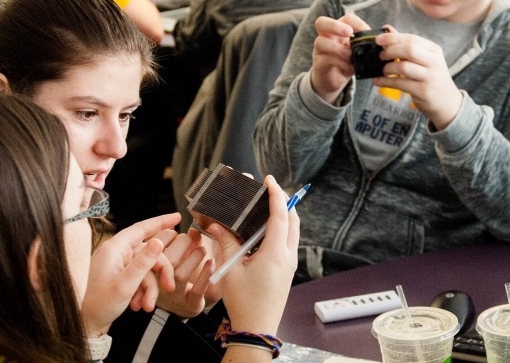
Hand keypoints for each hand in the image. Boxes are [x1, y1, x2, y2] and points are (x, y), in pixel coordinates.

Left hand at [81, 213, 179, 335]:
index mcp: (114, 249)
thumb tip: (158, 242)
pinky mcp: (118, 276)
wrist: (85, 322)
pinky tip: (137, 304)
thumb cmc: (99, 304)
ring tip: (146, 305)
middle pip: (149, 254)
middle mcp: (115, 253)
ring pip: (146, 270)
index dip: (160, 222)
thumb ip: (144, 262)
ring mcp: (117, 264)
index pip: (141, 228)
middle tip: (169, 288)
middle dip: (160, 274)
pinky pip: (138, 278)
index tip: (177, 217)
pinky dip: (142, 292)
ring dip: (150, 289)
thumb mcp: (126, 284)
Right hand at [153, 229, 218, 317]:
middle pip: (167, 259)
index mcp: (150, 268)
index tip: (177, 233)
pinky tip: (211, 263)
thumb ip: (180, 243)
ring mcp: (174, 295)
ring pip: (181, 274)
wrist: (180, 307)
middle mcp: (159, 283)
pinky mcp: (189, 304)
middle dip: (182, 242)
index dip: (169, 234)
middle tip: (191, 240)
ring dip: (195, 257)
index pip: (155, 246)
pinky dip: (205, 275)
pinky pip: (196, 290)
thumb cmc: (174, 277)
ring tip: (202, 250)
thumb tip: (194, 231)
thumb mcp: (172, 258)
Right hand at [206, 176, 299, 333]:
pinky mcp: (287, 270)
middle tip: (269, 190)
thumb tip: (216, 225)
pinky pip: (289, 242)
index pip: (280, 215)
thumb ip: (225, 244)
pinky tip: (266, 229)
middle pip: (293, 220)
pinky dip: (282, 229)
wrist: (257, 328)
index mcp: (276, 253)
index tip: (269, 180)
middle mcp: (288, 256)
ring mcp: (290, 264)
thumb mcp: (230, 270)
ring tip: (268, 205)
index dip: (276, 195)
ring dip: (284, 215)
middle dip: (284, 201)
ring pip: (293, 231)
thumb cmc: (244, 302)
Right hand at [309, 15, 370, 101]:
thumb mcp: (357, 53)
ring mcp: (319, 50)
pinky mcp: (319, 63)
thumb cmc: (346, 63)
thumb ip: (365, 45)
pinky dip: (340, 63)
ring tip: (350, 56)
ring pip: (320, 42)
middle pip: (321, 22)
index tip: (367, 33)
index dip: (357, 23)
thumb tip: (382, 40)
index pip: (345, 19)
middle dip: (335, 26)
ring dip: (338, 48)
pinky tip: (350, 67)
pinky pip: (325, 59)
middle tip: (348, 33)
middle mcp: (326, 37)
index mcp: (338, 31)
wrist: (333, 81)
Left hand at [374, 27, 464, 129]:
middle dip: (390, 50)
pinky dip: (385, 82)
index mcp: (434, 50)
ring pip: (403, 67)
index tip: (378, 39)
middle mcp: (434, 62)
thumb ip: (408, 45)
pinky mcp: (423, 91)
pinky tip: (378, 81)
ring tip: (382, 70)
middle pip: (409, 49)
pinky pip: (400, 84)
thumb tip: (388, 29)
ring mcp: (429, 77)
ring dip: (387, 68)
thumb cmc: (432, 78)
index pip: (412, 39)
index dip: (393, 37)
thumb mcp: (425, 59)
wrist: (448, 102)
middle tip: (380, 56)